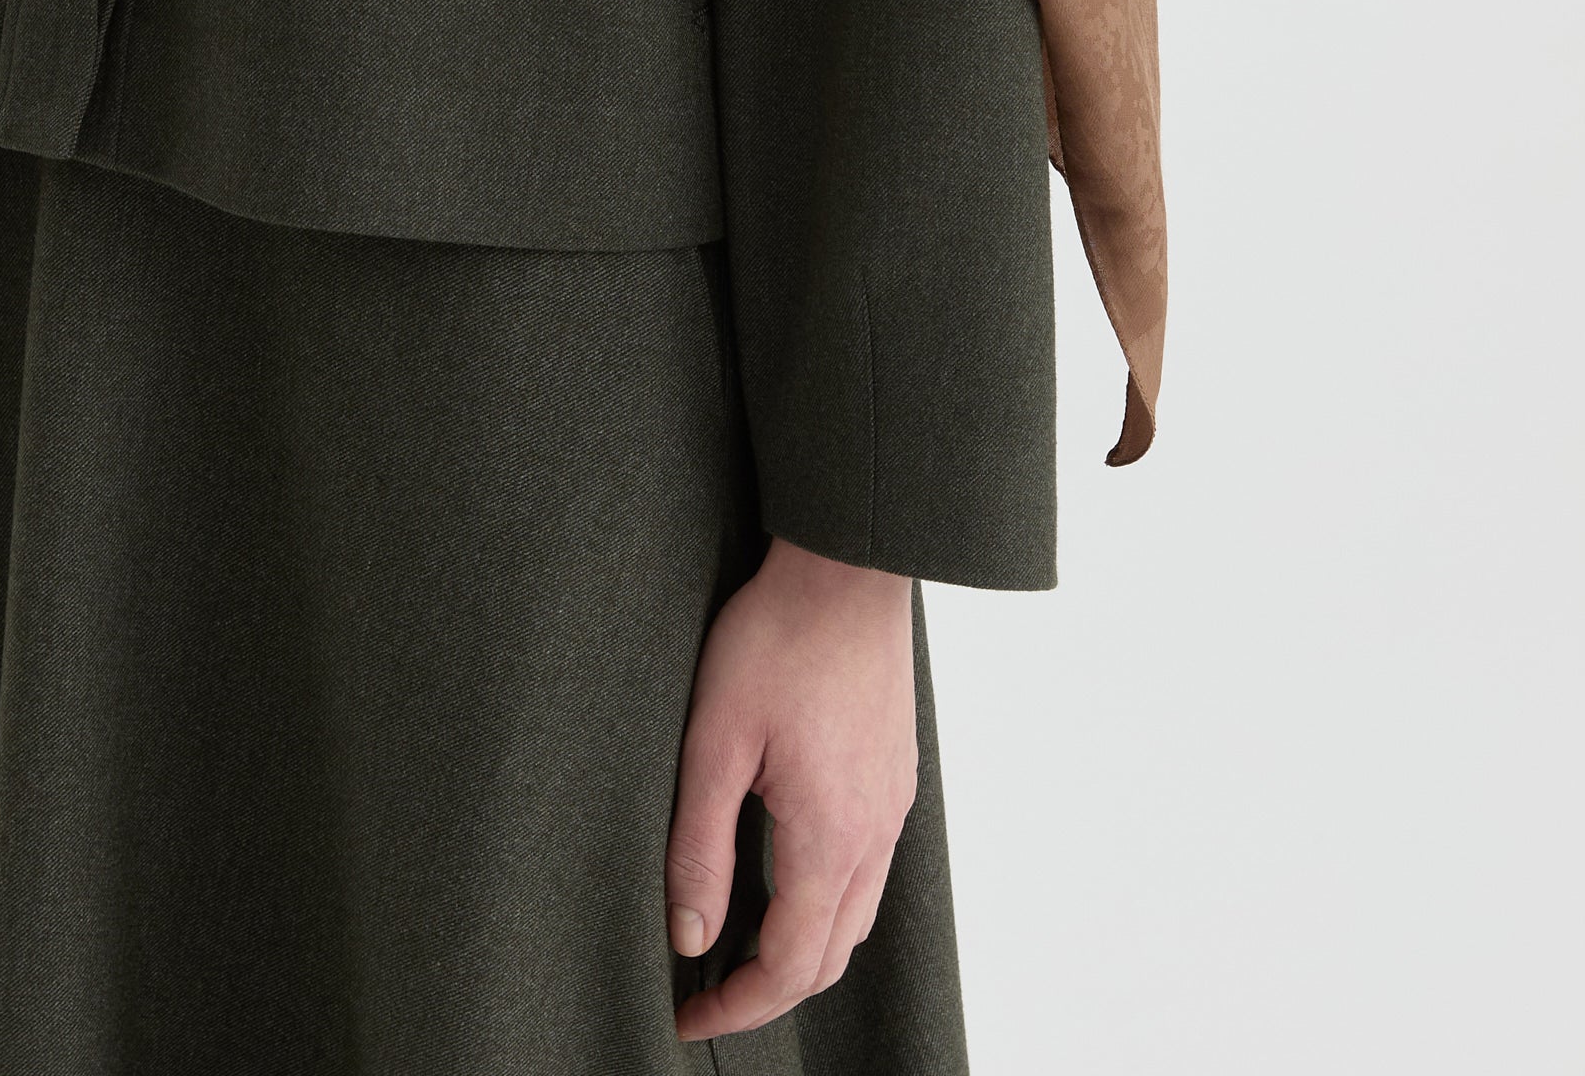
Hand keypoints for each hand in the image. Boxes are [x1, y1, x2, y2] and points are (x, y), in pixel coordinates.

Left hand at [665, 538, 916, 1039]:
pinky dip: (828, 898)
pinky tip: (785, 872)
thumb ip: (700, 846)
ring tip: (740, 941)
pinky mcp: (894, 774)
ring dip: (803, 947)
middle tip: (709, 990)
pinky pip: (869, 867)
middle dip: (771, 989)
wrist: (847, 568)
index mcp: (830, 837)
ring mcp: (892, 804)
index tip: (690, 1017)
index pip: (790, 965)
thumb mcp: (713, 742)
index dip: (739, 1006)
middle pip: (831, 955)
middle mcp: (874, 833)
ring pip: (856, 915)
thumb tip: (689, 935)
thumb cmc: (777, 639)